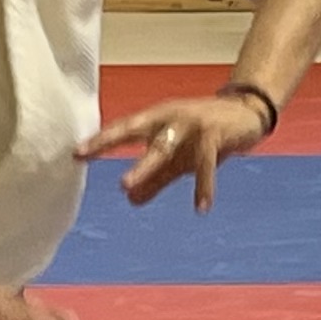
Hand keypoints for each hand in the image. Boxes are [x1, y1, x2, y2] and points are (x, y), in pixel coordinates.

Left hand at [77, 94, 267, 210]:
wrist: (245, 112)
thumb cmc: (204, 132)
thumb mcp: (176, 157)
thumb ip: (154, 178)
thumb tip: (130, 200)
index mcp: (156, 120)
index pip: (122, 129)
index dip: (99, 140)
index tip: (75, 153)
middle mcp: (169, 119)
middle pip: (134, 131)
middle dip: (109, 142)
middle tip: (86, 154)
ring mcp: (192, 126)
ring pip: (163, 148)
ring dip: (143, 167)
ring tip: (124, 187)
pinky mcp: (215, 136)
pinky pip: (206, 164)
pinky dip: (204, 186)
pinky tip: (201, 207)